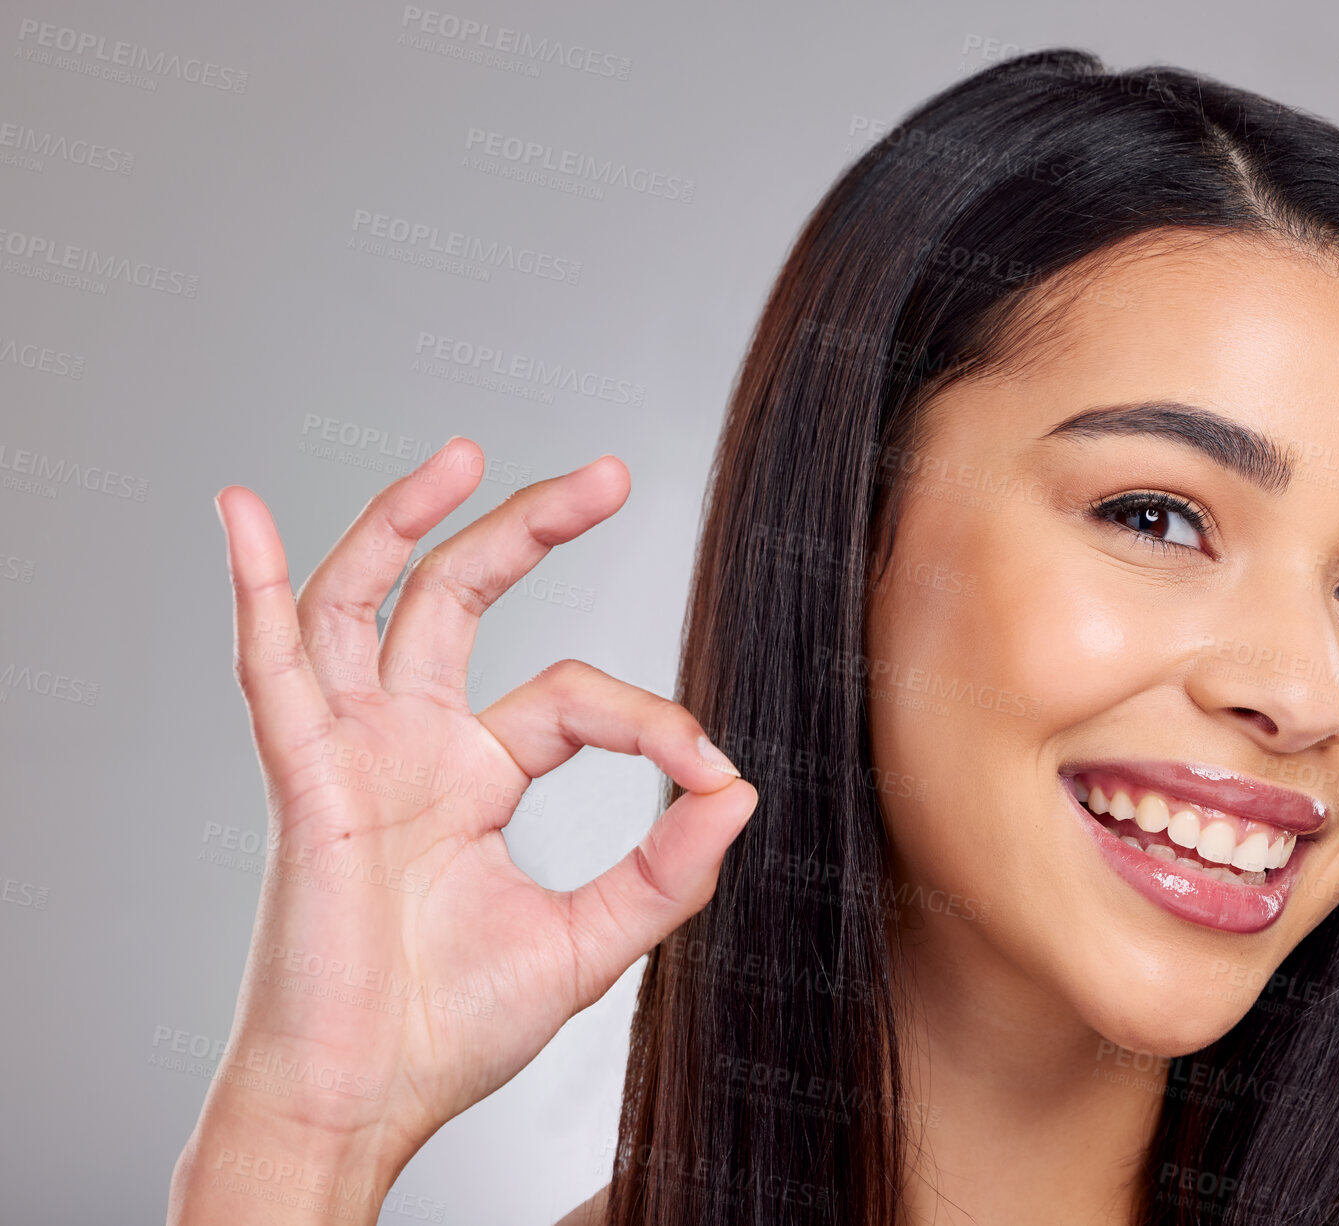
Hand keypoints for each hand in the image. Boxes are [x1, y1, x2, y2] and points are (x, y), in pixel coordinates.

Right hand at [171, 440, 754, 1220]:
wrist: (367, 1103)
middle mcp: (414, 744)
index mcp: (477, 774)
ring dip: (404, 521)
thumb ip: (669, 865)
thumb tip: (740, 784)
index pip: (574, 694)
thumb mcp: (592, 939)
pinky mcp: (307, 778)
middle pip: (462, 599)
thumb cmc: (454, 1028)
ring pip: (369, 602)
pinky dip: (257, 590)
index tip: (708, 765)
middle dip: (528, 528)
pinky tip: (246, 518)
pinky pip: (271, 668)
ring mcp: (356, 751)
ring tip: (462, 455)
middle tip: (609, 477)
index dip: (649, 718)